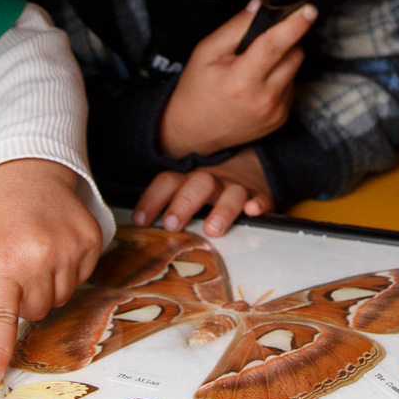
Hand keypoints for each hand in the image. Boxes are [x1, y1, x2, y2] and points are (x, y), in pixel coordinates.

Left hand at [0, 159, 102, 383]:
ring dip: (49, 286)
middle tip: (16, 272)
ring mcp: (68, 250)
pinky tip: (56, 247)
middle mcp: (38, 259)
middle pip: (37, 311)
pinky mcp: (90, 242)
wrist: (29, 175)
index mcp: (3, 266)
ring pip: (62, 297)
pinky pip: (83, 277)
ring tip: (36, 257)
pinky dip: (70, 270)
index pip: (0, 319)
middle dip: (26, 299)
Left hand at [133, 152, 273, 236]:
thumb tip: (136, 229)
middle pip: (198, 184)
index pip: (168, 182)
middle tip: (171, 225)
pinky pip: (261, 198)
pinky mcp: (260, 196)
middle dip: (184, 203)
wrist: (249, 168)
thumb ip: (167, 207)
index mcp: (188, 181)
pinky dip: (258, 204)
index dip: (152, 199)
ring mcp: (237, 188)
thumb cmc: (209, 190)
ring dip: (222, 209)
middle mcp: (212, 181)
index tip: (140, 221)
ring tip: (213, 229)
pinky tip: (253, 211)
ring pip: (231, 192)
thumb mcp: (187, 191)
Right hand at [159, 0, 313, 157]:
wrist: (194, 132)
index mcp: (242, 80)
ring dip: (282, 61)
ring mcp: (275, 112)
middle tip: (264, 40)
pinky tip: (259, 84)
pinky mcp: (281, 119)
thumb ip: (235, 27)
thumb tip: (259, 6)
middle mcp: (264, 99)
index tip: (309, 10)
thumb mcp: (207, 52)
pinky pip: (291, 87)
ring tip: (255, 67)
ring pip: (294, 70)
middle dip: (286, 40)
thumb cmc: (197, 90)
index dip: (295, 25)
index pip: (275, 45)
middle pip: (294, 55)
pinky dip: (280, 79)